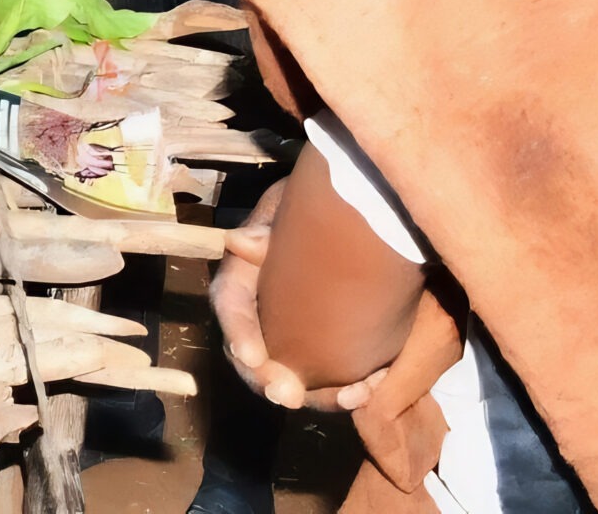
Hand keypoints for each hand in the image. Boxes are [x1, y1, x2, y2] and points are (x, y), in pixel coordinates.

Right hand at [213, 183, 380, 412]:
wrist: (361, 214)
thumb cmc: (319, 202)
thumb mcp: (290, 205)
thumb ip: (267, 226)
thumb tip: (237, 242)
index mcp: (246, 274)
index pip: (230, 303)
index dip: (237, 331)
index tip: (251, 355)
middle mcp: (263, 311)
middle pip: (252, 356)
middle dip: (269, 380)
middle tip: (290, 396)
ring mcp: (294, 335)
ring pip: (293, 376)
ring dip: (317, 394)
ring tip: (348, 395)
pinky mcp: (326, 350)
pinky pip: (328, 381)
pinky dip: (347, 391)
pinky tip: (367, 390)